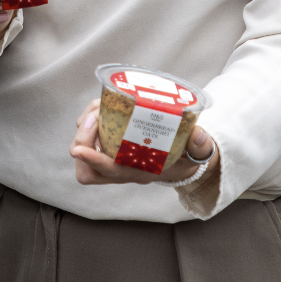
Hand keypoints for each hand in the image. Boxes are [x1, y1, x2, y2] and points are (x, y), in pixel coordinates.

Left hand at [70, 97, 217, 186]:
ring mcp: (113, 160)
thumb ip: (201, 145)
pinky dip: (89, 122)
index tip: (79, 149)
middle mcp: (122, 170)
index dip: (93, 160)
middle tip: (95, 117)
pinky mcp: (110, 147)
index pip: (109, 172)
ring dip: (84, 129)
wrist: (186, 158)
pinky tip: (103, 108)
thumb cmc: (189, 155)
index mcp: (140, 173)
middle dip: (82, 141)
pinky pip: (89, 138)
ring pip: (82, 150)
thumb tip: (199, 135)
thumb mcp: (199, 152)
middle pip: (86, 169)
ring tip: (99, 109)